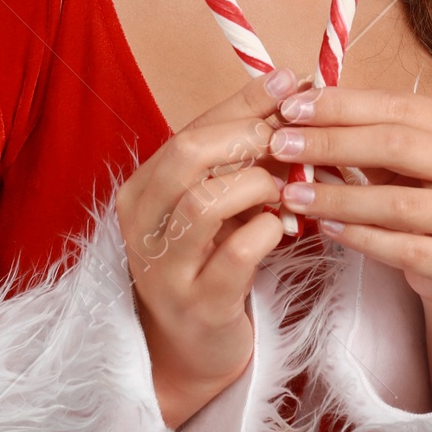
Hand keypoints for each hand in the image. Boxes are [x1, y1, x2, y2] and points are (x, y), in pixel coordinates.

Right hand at [115, 67, 304, 429]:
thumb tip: (287, 89)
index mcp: (142, 188)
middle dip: (247, 138)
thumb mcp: (211, 201)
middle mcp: (142, 223)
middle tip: (288, 141)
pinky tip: (281, 229)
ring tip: (284, 191)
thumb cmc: (206, 261)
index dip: (243, 102)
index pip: (191, 128)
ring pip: (207, 202)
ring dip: (258, 185)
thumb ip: (237, 153)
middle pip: (188, 155)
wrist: (189, 350)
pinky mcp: (197, 304)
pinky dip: (267, 231)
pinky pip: (236, 253)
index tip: (289, 81)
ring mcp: (164, 267)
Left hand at [269, 86, 431, 302]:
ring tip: (293, 194)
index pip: (396, 106)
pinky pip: (404, 250)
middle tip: (282, 146)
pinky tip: (326, 228)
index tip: (290, 108)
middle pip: (397, 146)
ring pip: (397, 204)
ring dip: (337, 198)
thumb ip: (363, 132)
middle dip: (332, 143)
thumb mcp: (403, 155)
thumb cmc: (425, 193)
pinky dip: (360, 238)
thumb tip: (298, 110)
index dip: (341, 105)